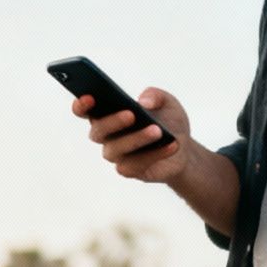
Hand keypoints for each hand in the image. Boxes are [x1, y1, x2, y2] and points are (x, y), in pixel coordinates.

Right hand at [72, 87, 194, 184]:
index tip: (88, 97)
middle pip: (97, 132)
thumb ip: (156, 95)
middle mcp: (107, 136)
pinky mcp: (130, 171)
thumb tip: (143, 101)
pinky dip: (154, 155)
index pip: (85, 110)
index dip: (82, 105)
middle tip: (131, 114)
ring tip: (157, 130)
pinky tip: (171, 145)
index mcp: (108, 114)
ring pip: (115, 150)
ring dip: (136, 139)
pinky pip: (134, 166)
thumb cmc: (169, 121)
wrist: (184, 147)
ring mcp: (117, 155)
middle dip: (112, 122)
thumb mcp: (167, 101)